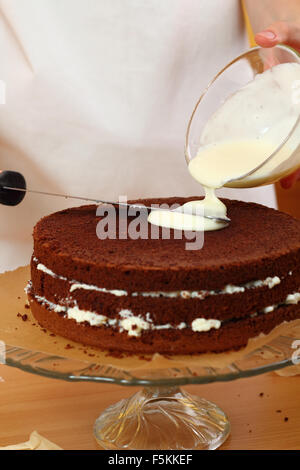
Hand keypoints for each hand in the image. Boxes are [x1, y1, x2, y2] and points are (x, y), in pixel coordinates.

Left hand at [255, 21, 299, 188]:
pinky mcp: (289, 120)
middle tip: (290, 182)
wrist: (296, 48)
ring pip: (299, 145)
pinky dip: (284, 156)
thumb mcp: (297, 35)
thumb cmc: (298, 43)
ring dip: (293, 165)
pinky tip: (273, 170)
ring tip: (284, 183)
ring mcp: (297, 118)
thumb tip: (263, 37)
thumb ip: (283, 32)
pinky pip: (289, 140)